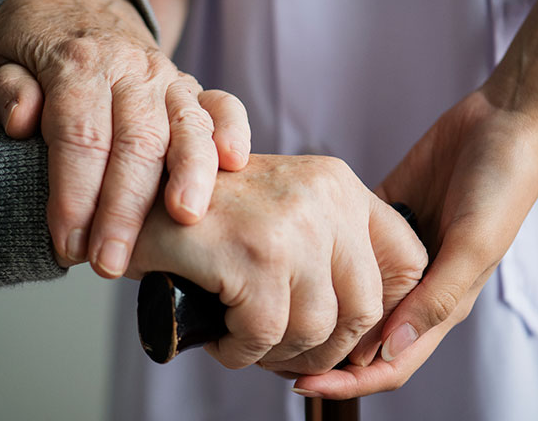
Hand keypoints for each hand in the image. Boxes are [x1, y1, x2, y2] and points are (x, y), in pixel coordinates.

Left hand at [0, 0, 250, 277]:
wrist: (72, 2)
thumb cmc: (35, 46)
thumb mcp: (3, 59)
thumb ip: (9, 91)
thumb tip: (23, 121)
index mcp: (78, 64)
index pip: (80, 136)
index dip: (74, 196)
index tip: (67, 245)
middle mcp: (130, 69)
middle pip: (135, 142)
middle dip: (124, 208)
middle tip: (110, 262)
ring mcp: (167, 77)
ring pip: (186, 126)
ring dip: (189, 175)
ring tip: (184, 219)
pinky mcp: (192, 87)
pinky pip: (222, 105)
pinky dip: (232, 131)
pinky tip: (234, 163)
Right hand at [126, 154, 426, 373]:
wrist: (130, 197)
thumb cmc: (205, 216)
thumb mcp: (282, 212)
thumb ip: (331, 248)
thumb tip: (374, 327)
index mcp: (338, 184)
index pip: (406, 260)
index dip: (386, 312)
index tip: (349, 335)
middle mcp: (324, 198)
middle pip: (364, 309)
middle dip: (325, 348)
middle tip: (285, 354)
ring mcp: (291, 225)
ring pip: (315, 329)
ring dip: (277, 352)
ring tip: (244, 341)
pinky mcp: (253, 256)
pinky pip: (264, 336)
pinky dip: (240, 352)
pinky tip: (221, 338)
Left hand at [294, 91, 537, 398]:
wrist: (506, 121)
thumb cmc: (503, 185)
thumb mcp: (473, 245)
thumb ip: (436, 298)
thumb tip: (391, 348)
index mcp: (442, 303)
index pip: (390, 362)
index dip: (348, 382)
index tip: (301, 385)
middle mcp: (416, 286)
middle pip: (362, 338)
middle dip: (322, 353)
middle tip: (273, 351)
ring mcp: (396, 253)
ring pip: (349, 296)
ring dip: (318, 308)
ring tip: (273, 308)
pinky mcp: (383, 217)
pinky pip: (345, 246)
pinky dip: (321, 258)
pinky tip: (292, 257)